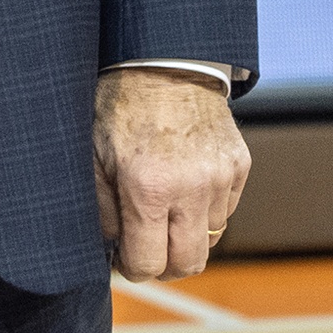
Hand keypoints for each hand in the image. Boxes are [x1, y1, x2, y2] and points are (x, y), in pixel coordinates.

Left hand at [92, 66, 248, 281]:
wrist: (163, 64)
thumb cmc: (118, 108)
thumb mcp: (92, 159)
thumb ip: (102, 211)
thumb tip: (111, 250)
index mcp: (149, 188)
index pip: (150, 262)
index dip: (133, 268)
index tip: (123, 260)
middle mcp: (192, 188)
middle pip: (189, 264)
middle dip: (164, 266)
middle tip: (144, 252)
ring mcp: (221, 178)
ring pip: (209, 238)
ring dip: (184, 235)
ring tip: (161, 211)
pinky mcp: (240, 166)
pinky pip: (224, 210)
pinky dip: (203, 210)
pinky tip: (182, 188)